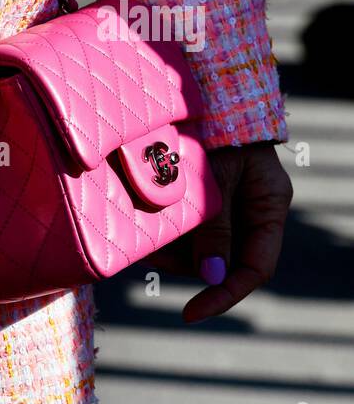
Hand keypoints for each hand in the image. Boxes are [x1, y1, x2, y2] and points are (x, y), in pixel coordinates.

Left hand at [146, 142, 292, 323]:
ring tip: (137, 233)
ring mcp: (219, 207)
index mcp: (268, 206)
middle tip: (146, 254)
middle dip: (181, 265)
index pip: (254, 268)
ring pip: (192, 249)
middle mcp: (246, 212)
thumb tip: (214, 275)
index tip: (189, 314)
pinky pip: (176, 229)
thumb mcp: (218, 178)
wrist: (197, 90)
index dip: (224, 296)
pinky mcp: (192, 200)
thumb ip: (217, 224)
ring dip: (165, 249)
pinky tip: (135, 222)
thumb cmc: (215, 128)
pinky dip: (157, 231)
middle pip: (217, 262)